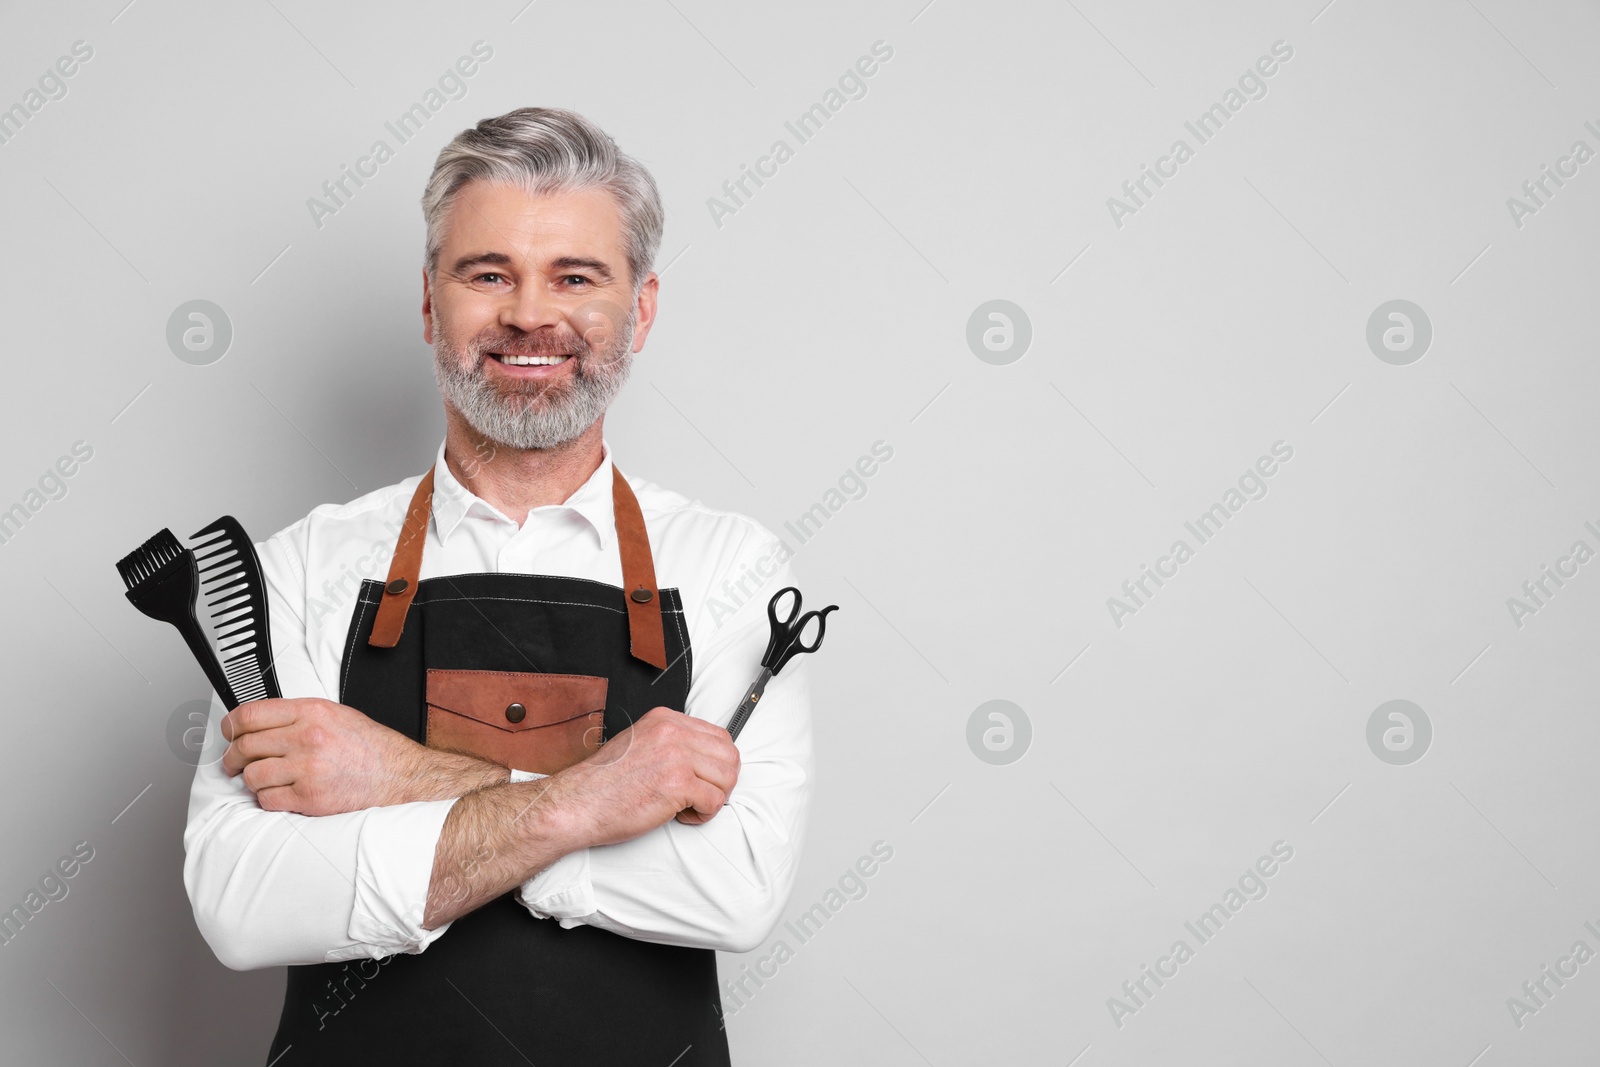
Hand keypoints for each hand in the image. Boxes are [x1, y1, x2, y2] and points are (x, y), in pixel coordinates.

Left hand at [221, 698, 428, 815]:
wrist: (400, 777)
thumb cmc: (371, 749)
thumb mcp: (337, 715)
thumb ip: (298, 715)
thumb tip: (260, 723)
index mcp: (312, 711)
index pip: (250, 714)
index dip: (229, 726)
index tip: (227, 733)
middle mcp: (307, 737)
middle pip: (244, 746)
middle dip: (233, 758)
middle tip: (234, 763)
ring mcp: (306, 768)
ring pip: (252, 775)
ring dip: (253, 781)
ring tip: (266, 780)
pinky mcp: (308, 797)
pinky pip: (267, 800)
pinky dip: (268, 800)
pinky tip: (282, 794)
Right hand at [552, 706, 739, 845]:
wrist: (576, 804)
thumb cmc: (603, 783)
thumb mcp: (639, 744)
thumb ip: (671, 743)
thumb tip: (703, 758)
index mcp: (665, 720)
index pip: (719, 735)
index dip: (717, 763)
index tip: (704, 778)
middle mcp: (673, 732)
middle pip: (729, 755)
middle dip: (721, 781)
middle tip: (701, 796)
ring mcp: (676, 756)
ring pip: (727, 778)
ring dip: (713, 798)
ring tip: (689, 806)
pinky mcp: (677, 784)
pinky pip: (715, 802)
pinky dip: (704, 815)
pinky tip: (681, 816)